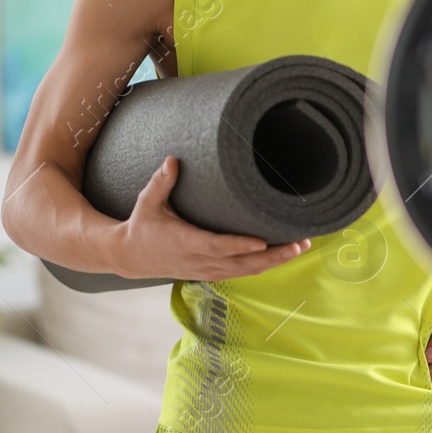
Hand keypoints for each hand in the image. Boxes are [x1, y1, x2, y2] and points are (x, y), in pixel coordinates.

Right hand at [109, 155, 310, 280]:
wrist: (132, 256)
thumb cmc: (142, 226)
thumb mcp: (147, 202)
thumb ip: (162, 181)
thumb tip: (173, 159)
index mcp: (184, 242)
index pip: (216, 247)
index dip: (239, 246)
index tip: (262, 241)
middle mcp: (199, 260)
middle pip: (241, 264)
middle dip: (273, 256)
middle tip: (299, 243)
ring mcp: (206, 270)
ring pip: (246, 271)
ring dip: (274, 262)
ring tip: (299, 247)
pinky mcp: (210, 273)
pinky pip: (241, 272)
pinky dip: (263, 266)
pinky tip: (282, 256)